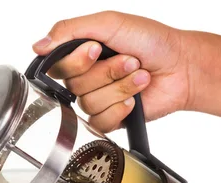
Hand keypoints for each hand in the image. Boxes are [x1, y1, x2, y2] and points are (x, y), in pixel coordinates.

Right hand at [32, 11, 190, 132]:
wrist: (182, 66)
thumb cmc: (151, 40)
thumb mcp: (109, 23)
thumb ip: (69, 30)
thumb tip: (38, 46)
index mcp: (80, 54)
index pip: (57, 65)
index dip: (77, 61)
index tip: (96, 49)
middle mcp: (85, 77)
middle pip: (75, 85)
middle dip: (107, 71)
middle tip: (129, 60)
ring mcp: (97, 99)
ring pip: (89, 102)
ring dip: (120, 87)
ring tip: (139, 76)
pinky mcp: (109, 118)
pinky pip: (100, 121)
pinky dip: (121, 107)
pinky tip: (135, 99)